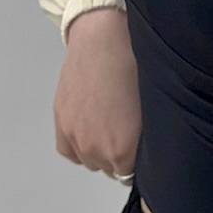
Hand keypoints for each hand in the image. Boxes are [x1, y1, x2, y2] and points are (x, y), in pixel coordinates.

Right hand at [53, 6, 139, 179]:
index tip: (143, 145)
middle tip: (129, 128)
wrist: (103, 38)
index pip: (133, 174)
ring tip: (110, 123)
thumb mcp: (152, 107)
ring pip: (91, 161)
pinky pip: (68, 151)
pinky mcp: (61, 121)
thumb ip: (147, 139)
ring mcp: (75, 136)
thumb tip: (149, 152)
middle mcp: (95, 149)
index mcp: (123, 149)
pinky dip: (78, 145)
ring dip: (100, 149)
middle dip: (121, 154)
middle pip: (111, 170)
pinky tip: (90, 127)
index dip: (140, 159)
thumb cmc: (134, 65)